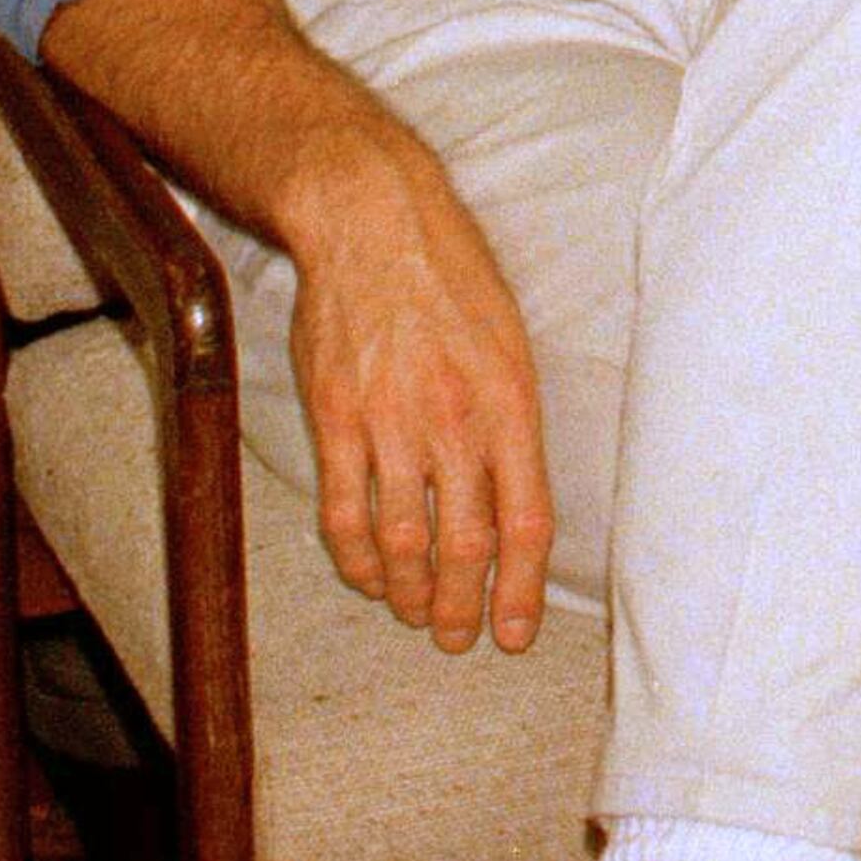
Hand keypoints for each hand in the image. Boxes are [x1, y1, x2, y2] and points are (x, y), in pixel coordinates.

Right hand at [281, 114, 555, 649]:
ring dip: (411, 594)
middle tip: (458, 638)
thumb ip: (514, 422)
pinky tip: (369, 576)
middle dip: (463, 607)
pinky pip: (345, 512)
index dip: (523, 589)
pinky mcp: (334, 418)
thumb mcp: (511, 341)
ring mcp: (390, 421)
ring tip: (417, 615)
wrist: (374, 222)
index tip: (518, 632)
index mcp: (511, 401)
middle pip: (464, 545)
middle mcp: (454, 419)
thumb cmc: (453, 276)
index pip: (526, 520)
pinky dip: (357, 558)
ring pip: (403, 541)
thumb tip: (515, 501)